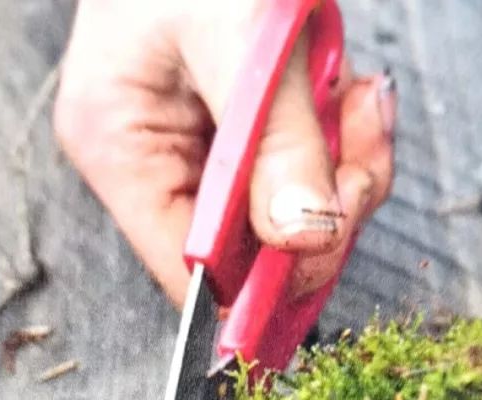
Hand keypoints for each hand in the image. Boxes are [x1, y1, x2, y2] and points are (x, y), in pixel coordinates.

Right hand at [55, 0, 395, 305]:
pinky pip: (305, 162)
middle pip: (246, 247)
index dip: (255, 289)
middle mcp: (152, 152)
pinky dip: (344, 137)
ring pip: (288, 209)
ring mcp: (200, 137)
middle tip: (361, 160)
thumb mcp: (242, 29)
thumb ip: (277, 139)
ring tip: (360, 104)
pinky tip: (355, 93)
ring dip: (343, 167)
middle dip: (320, 214)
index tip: (321, 266)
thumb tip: (304, 241)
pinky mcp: (244, 118)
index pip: (185, 268)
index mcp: (120, 141)